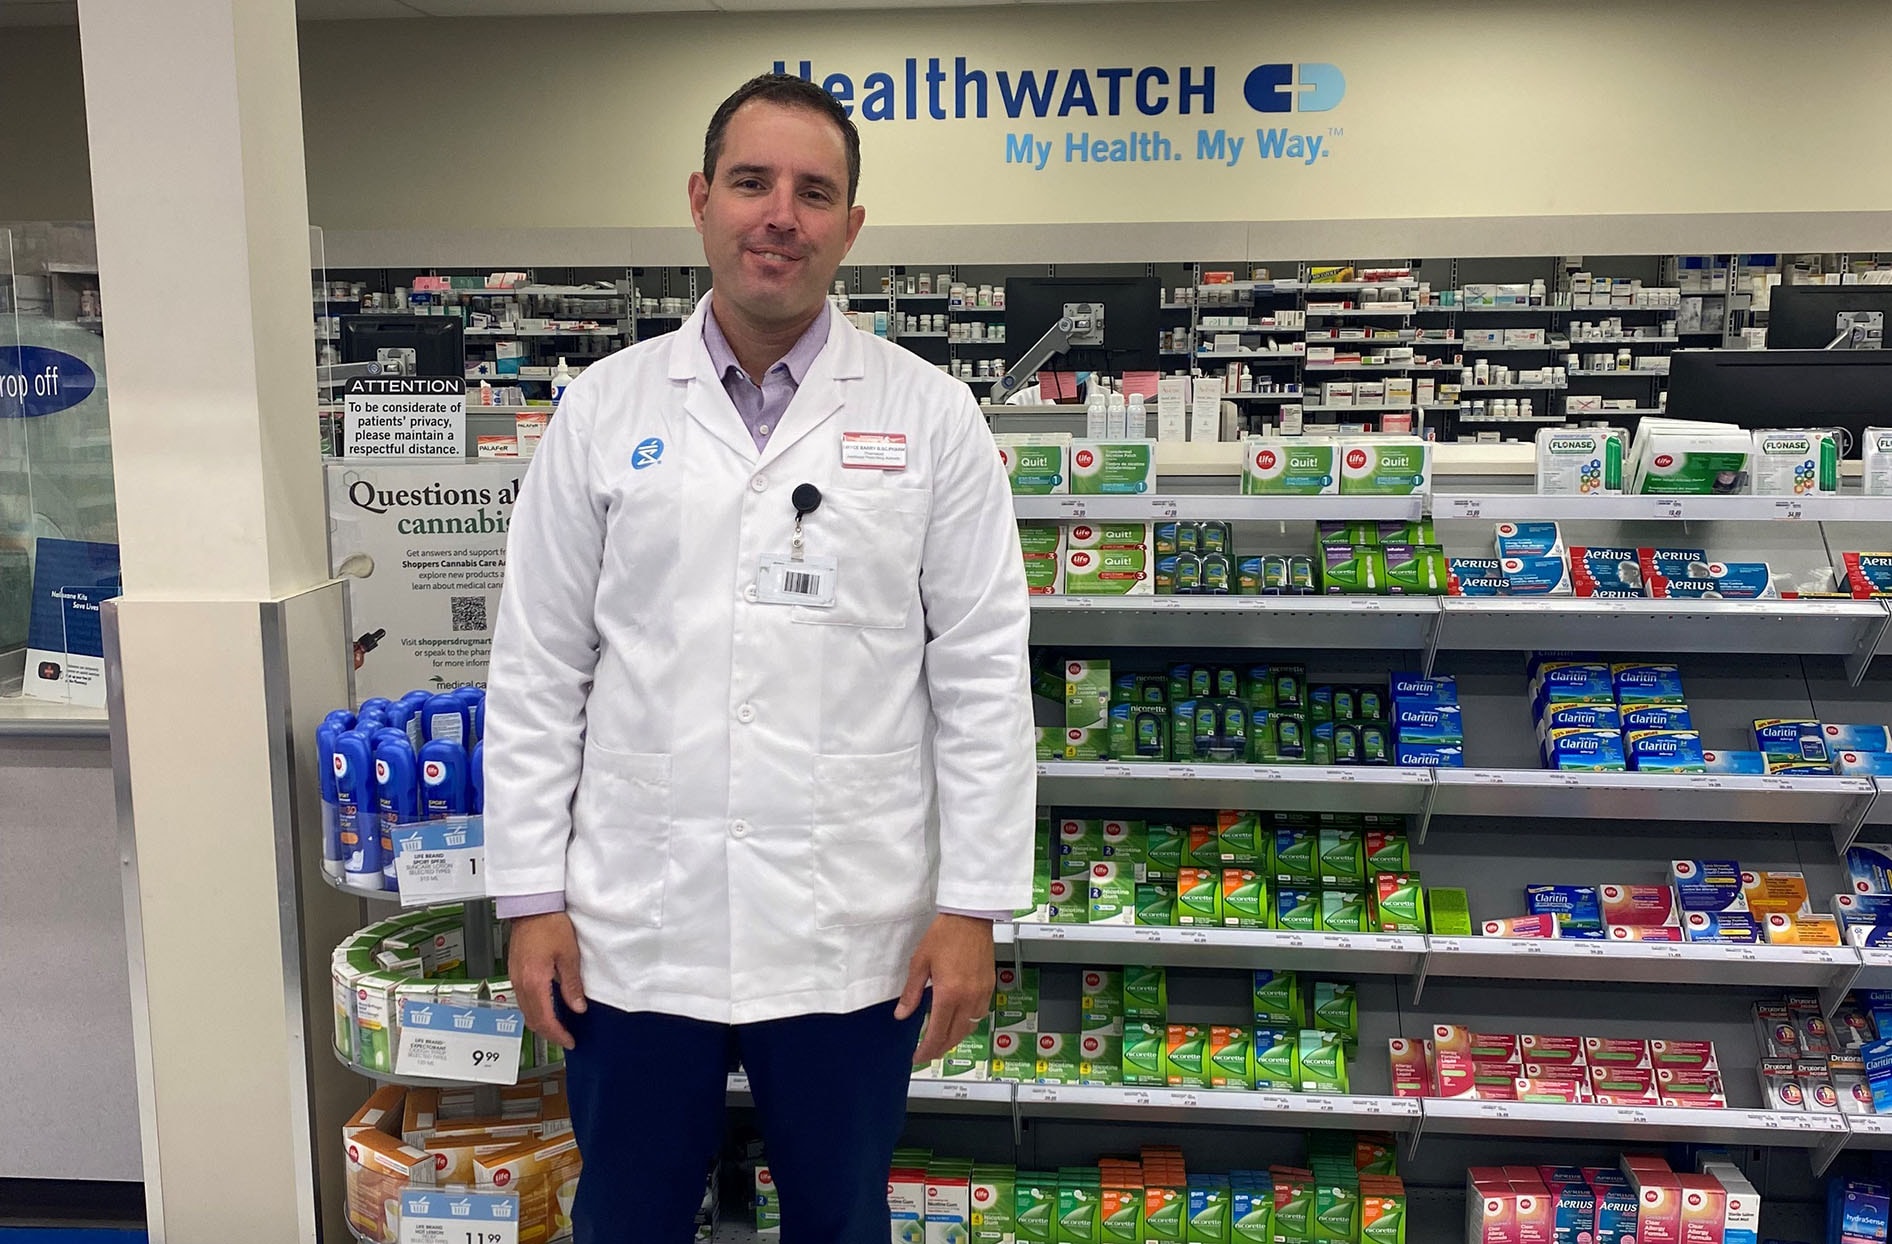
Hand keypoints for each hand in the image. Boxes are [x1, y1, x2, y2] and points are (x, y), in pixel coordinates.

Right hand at [508, 911, 586, 1050]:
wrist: (532, 906)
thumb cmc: (549, 924)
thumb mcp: (568, 955)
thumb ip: (572, 984)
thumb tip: (578, 1007)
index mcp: (534, 981)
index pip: (545, 1019)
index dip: (557, 1034)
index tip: (569, 1040)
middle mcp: (521, 983)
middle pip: (532, 1019)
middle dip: (549, 1033)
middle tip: (565, 1038)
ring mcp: (515, 978)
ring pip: (525, 1011)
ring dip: (541, 1023)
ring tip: (557, 1026)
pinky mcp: (515, 971)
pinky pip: (522, 999)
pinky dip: (534, 1010)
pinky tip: (546, 1007)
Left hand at [896, 913, 994, 1066]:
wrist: (970, 918)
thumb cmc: (944, 935)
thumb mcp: (920, 963)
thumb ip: (912, 993)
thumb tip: (902, 1014)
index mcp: (949, 994)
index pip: (937, 1032)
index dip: (926, 1049)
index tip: (917, 1057)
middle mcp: (968, 998)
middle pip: (954, 1036)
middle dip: (939, 1049)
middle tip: (926, 1054)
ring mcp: (981, 994)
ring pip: (969, 1029)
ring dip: (954, 1039)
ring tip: (940, 1041)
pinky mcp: (989, 988)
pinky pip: (979, 1015)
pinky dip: (967, 1025)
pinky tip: (957, 1022)